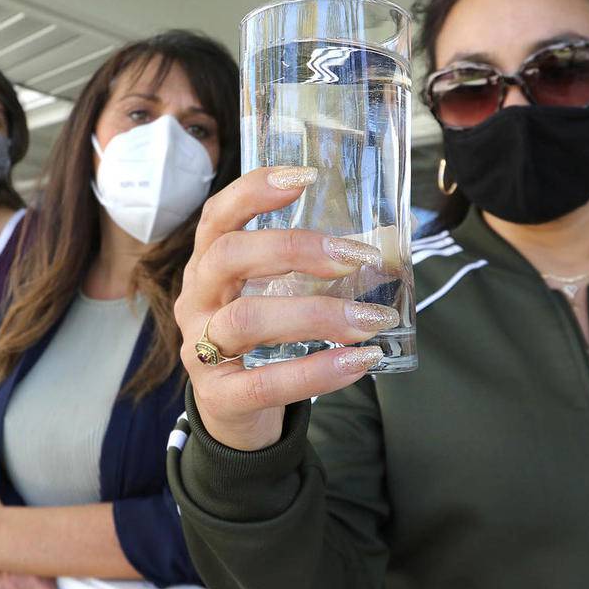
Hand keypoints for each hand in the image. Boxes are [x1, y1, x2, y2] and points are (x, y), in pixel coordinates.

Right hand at [174, 167, 394, 450]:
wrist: (236, 412)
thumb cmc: (263, 339)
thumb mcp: (275, 295)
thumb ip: (313, 269)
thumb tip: (391, 241)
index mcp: (209, 266)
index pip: (218, 216)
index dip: (253, 191)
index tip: (304, 176)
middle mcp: (197, 300)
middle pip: (227, 256)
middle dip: (293, 248)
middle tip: (354, 257)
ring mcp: (200, 349)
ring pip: (244, 319)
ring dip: (315, 314)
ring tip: (370, 319)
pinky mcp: (219, 396)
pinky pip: (264, 383)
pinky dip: (315, 371)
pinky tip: (358, 361)